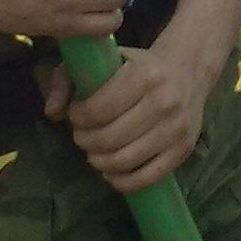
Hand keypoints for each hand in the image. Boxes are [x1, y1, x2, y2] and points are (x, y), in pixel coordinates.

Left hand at [40, 40, 214, 191]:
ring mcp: (176, 129)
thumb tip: (52, 113)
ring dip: (99, 161)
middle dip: (85, 140)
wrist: (187, 70)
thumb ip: (67, 79)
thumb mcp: (102, 59)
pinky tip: (111, 171)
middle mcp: (163, 102)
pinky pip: (146, 178)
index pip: (98, 110)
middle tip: (83, 134)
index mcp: (144, 75)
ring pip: (124, 161)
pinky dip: (122, 181)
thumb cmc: (138, 66)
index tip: (75, 114)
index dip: (77, 118)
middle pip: (108, 139)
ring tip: (95, 150)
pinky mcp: (183, 150)